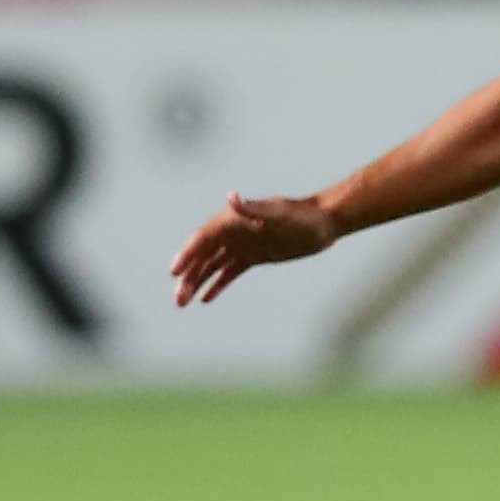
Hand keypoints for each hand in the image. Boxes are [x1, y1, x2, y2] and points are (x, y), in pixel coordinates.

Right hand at [169, 192, 337, 305]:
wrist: (325, 223)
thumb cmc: (303, 216)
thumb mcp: (280, 213)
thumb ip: (254, 208)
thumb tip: (231, 197)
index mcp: (233, 219)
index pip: (202, 238)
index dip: (187, 254)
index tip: (174, 272)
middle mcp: (233, 231)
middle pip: (203, 256)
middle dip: (188, 277)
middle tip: (178, 300)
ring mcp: (243, 244)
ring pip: (212, 266)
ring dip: (197, 282)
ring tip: (183, 303)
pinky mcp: (254, 256)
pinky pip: (229, 272)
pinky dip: (217, 284)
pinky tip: (205, 299)